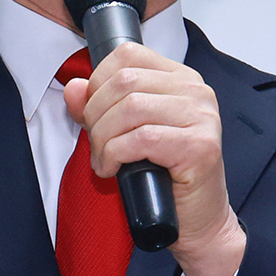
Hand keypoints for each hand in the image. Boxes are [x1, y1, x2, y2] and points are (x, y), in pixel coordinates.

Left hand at [64, 43, 245, 275]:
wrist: (199, 220)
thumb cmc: (167, 176)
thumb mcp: (127, 132)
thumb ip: (99, 107)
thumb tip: (73, 89)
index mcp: (180, 78)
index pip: (127, 54)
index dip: (98, 82)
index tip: (94, 112)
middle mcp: (196, 91)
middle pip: (124, 82)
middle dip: (96, 115)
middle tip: (97, 144)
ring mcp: (202, 117)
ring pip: (130, 108)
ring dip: (103, 139)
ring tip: (104, 159)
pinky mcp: (200, 147)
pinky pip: (141, 140)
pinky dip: (115, 155)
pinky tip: (113, 169)